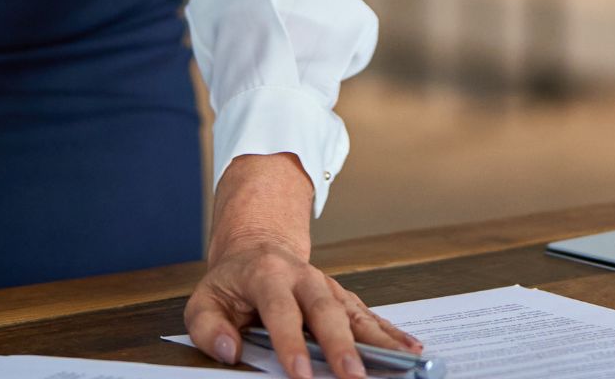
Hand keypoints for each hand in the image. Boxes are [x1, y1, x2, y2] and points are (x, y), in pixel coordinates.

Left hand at [184, 155, 421, 378]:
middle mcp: (303, 277)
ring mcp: (326, 286)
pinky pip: (368, 315)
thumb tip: (229, 351)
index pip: (280, 310)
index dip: (290, 342)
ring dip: (377, 339)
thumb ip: (209, 328)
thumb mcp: (204, 300)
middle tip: (353, 377)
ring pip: (354, 311)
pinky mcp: (341, 298)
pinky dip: (390, 332)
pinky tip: (410, 349)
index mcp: (267, 274)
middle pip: (325, 309)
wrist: (257, 247)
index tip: (301, 373)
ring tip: (401, 362)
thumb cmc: (231, 284)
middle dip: (341, 345)